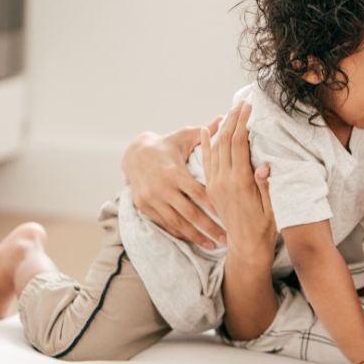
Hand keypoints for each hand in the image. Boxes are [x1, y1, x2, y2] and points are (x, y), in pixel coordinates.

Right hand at [121, 119, 225, 248]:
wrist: (134, 154)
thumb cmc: (166, 144)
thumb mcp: (183, 137)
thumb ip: (205, 132)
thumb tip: (224, 118)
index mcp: (174, 172)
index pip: (198, 193)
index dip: (214, 206)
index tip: (230, 216)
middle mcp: (162, 189)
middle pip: (190, 213)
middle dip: (209, 227)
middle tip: (227, 238)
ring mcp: (152, 201)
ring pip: (177, 223)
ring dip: (196, 236)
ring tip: (214, 245)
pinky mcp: (145, 208)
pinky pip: (165, 225)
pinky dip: (180, 234)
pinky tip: (194, 241)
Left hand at [201, 101, 276, 262]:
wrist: (245, 246)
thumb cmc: (264, 226)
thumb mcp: (271, 207)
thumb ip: (265, 185)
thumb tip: (265, 164)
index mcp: (239, 181)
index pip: (239, 143)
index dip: (243, 122)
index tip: (249, 107)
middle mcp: (223, 180)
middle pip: (226, 141)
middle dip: (234, 119)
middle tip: (241, 103)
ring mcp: (215, 183)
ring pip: (215, 148)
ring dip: (222, 127)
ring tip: (230, 111)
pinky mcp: (211, 188)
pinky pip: (206, 161)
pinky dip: (205, 143)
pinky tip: (205, 130)